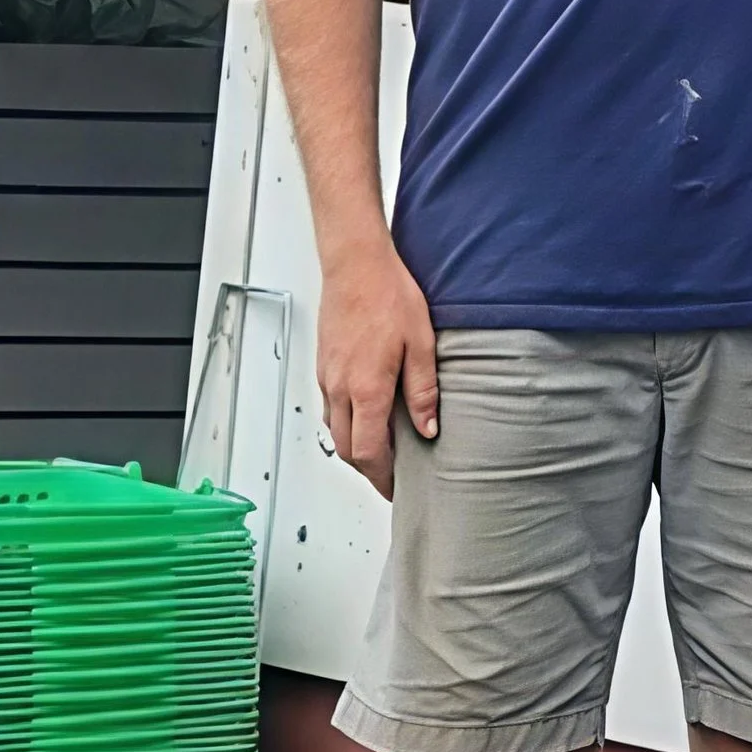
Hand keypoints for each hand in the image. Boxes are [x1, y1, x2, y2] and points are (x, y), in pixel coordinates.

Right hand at [318, 235, 439, 499]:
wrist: (356, 263)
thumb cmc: (388, 294)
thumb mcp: (422, 344)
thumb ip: (423, 391)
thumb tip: (428, 428)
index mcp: (366, 388)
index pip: (368, 452)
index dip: (382, 478)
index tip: (396, 488)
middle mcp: (341, 387)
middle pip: (346, 449)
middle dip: (368, 470)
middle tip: (391, 478)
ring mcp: (328, 376)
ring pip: (335, 429)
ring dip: (355, 447)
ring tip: (381, 452)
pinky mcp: (324, 365)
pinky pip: (331, 407)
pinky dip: (346, 423)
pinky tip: (365, 416)